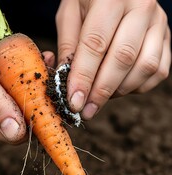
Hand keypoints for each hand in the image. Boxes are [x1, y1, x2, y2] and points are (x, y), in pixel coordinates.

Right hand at [0, 0, 54, 142]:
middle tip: (48, 86)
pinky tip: (43, 57)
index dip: (30, 127)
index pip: (7, 133)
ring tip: (46, 65)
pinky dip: (36, 69)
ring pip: (26, 97)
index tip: (48, 111)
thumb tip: (14, 133)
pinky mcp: (3, 74)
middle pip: (20, 117)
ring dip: (39, 84)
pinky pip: (25, 78)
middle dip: (37, 102)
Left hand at [56, 0, 170, 119]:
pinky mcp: (166, 37)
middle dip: (101, 92)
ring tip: (100, 97)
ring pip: (145, 67)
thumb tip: (66, 82)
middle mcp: (141, 7)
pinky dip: (138, 86)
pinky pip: (158, 71)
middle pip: (122, 59)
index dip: (83, 77)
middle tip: (86, 111)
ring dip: (120, 90)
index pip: (95, 45)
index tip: (74, 102)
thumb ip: (68, 46)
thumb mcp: (69, 14)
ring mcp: (158, 23)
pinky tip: (120, 87)